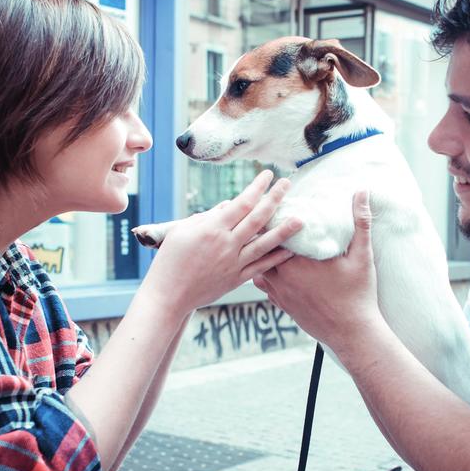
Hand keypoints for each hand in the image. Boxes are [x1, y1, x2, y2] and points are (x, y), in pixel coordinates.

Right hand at [142, 170, 301, 313]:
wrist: (168, 295)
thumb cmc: (170, 260)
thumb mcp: (182, 231)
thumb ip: (208, 217)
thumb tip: (230, 206)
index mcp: (211, 229)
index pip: (241, 202)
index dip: (257, 187)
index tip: (267, 175)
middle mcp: (226, 244)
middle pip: (257, 218)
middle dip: (274, 199)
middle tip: (288, 184)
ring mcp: (233, 263)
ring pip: (265, 244)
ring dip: (284, 230)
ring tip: (301, 219)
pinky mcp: (236, 279)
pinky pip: (262, 267)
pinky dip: (277, 259)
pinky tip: (291, 251)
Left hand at [254, 191, 381, 346]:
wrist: (352, 334)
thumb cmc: (358, 295)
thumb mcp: (362, 255)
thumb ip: (360, 221)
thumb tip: (362, 192)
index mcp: (299, 262)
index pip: (275, 233)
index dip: (273, 218)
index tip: (275, 206)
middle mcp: (284, 278)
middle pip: (261, 250)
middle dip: (263, 235)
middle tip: (265, 221)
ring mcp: (281, 294)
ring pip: (257, 269)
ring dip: (261, 256)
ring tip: (264, 243)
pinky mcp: (283, 307)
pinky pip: (264, 287)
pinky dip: (264, 275)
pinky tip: (270, 268)